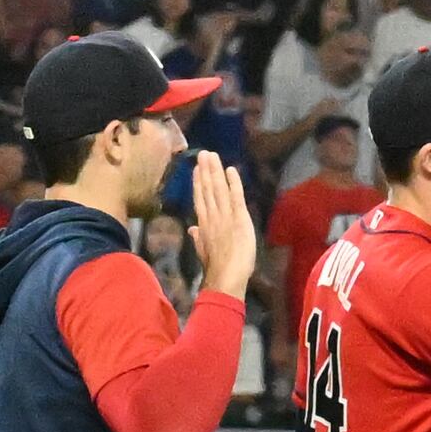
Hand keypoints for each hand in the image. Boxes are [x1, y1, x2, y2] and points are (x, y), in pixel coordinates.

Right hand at [186, 154, 257, 297]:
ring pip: (218, 189)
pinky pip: (235, 197)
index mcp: (204, 224)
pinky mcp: (238, 218)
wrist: (225, 276)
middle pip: (207, 190)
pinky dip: (233, 183)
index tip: (196, 169)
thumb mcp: (204, 251)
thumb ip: (198, 238)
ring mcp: (224, 216)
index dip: (198, 183)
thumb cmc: (217, 268)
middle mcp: (212, 216)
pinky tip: (230, 169)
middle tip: (204, 154)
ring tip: (211, 156)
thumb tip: (192, 228)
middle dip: (205, 171)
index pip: (200, 199)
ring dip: (215, 171)